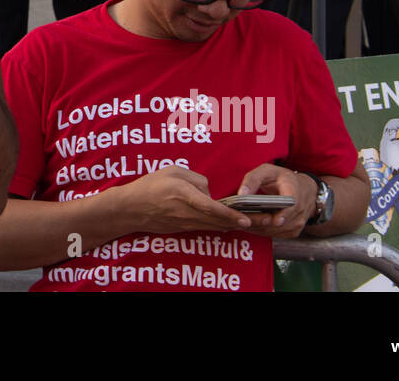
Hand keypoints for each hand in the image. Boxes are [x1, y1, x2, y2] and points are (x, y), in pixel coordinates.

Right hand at [110, 165, 251, 234]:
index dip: (229, 214)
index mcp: (184, 195)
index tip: (245, 218)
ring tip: (257, 223)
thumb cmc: (150, 185)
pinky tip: (233, 224)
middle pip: (220, 220)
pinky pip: (208, 227)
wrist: (132, 208)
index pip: (211, 207)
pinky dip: (222, 225)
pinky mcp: (184, 228)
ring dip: (236, 225)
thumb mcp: (172, 171)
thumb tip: (209, 189)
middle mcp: (187, 212)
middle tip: (266, 221)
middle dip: (244, 222)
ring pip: (216, 226)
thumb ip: (195, 178)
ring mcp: (186, 222)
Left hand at [236, 164, 316, 238]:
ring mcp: (298, 221)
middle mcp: (300, 208)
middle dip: (262, 222)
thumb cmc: (281, 178)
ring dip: (260, 228)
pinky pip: (277, 234)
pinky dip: (264, 231)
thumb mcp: (267, 171)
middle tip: (244, 220)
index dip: (284, 213)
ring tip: (244, 222)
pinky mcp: (294, 231)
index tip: (275, 220)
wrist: (304, 189)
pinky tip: (252, 225)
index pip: (292, 203)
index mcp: (294, 189)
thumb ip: (253, 180)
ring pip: (277, 230)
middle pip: (281, 221)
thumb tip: (241, 194)